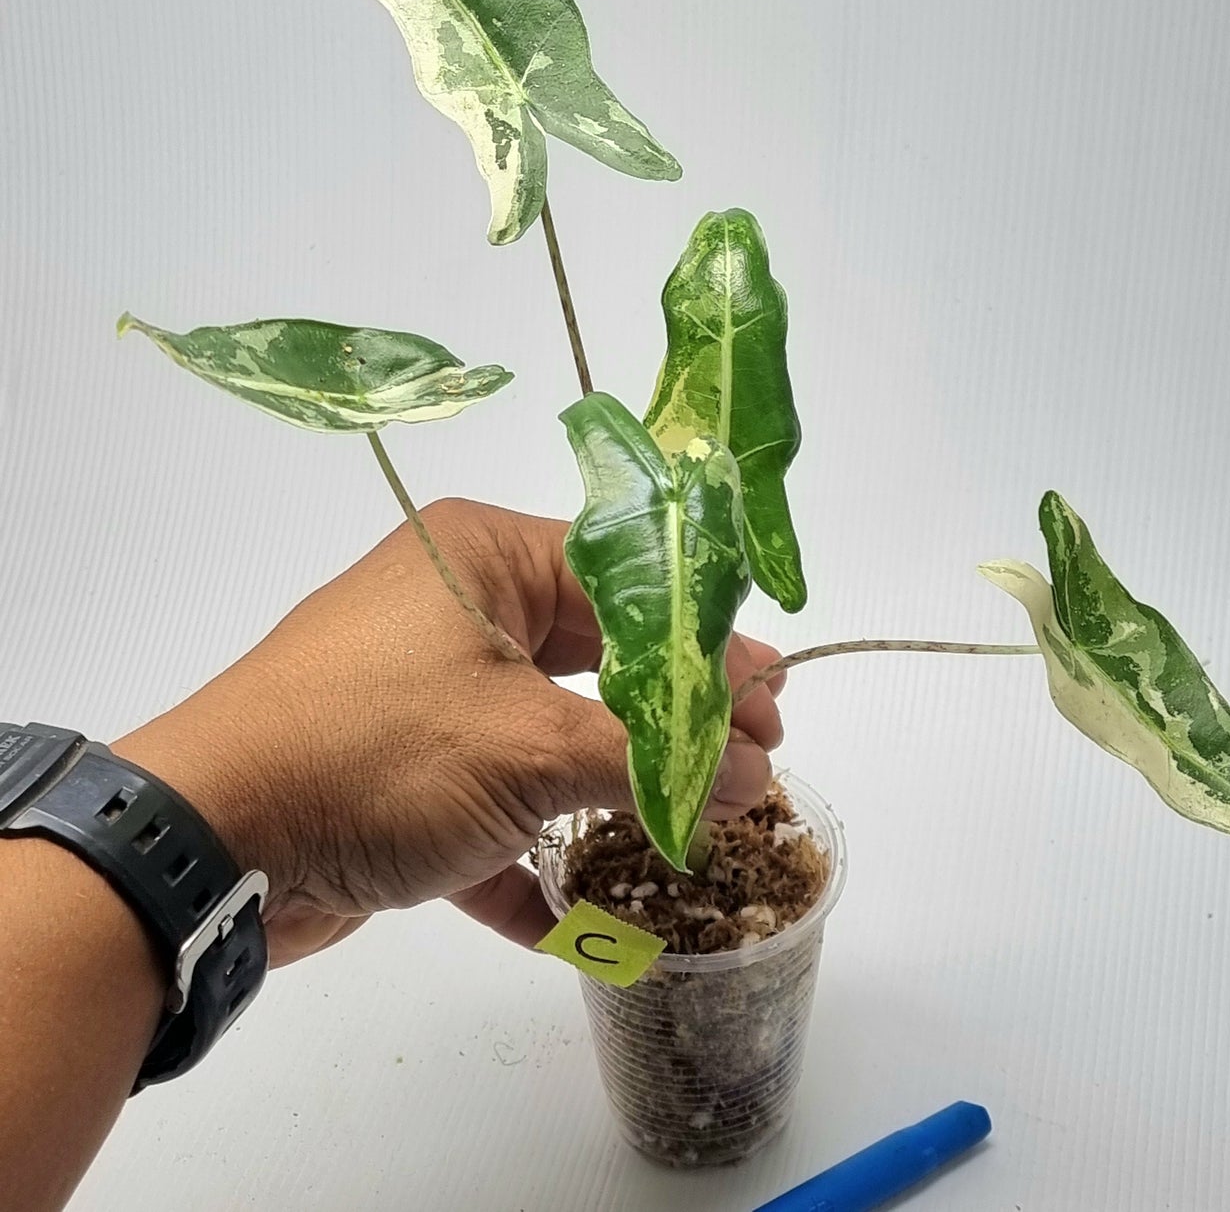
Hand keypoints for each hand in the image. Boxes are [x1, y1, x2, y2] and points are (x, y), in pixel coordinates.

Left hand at [116, 499, 784, 967]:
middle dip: (671, 720)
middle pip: (595, 658)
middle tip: (751, 763)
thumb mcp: (529, 747)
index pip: (629, 583)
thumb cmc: (377, 750)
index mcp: (486, 557)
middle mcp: (457, 610)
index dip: (709, 645)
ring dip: (612, 789)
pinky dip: (531, 858)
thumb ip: (650, 759)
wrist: (208, 845)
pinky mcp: (397, 775)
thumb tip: (753, 776)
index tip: (774, 703)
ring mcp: (423, 693)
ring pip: (545, 735)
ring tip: (696, 825)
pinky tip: (587, 919)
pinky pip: (487, 808)